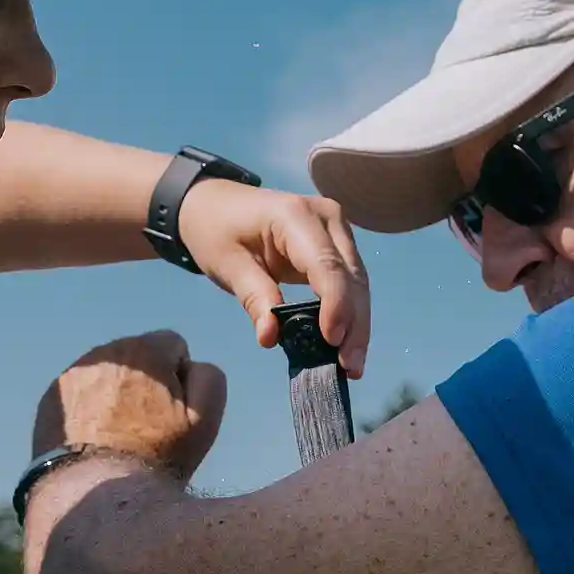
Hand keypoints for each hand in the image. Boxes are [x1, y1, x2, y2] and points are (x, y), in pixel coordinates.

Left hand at [31, 331, 226, 480]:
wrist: (96, 491)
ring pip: (106, 373)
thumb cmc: (157, 456)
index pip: (173, 345)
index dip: (179, 378)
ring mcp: (72, 374)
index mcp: (144, 349)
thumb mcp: (204, 418)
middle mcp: (104, 352)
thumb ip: (208, 377)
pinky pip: (79, 393)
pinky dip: (89, 407)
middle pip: (137, 356)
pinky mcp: (50, 398)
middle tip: (146, 425)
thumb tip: (190, 365)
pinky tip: (93, 438)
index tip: (172, 411)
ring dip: (115, 391)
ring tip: (118, 433)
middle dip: (145, 381)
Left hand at [177, 180, 370, 377]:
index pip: (326, 264)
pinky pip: (349, 282)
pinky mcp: (336, 246)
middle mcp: (326, 218)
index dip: (335, 304)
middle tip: (350, 367)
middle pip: (351, 276)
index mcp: (296, 216)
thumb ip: (254, 297)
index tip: (334, 341)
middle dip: (354, 324)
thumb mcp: (227, 264)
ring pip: (357, 282)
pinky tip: (346, 346)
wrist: (215, 206)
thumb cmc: (217, 231)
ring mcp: (336, 230)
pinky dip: (349, 314)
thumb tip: (271, 337)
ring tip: (352, 365)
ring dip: (358, 325)